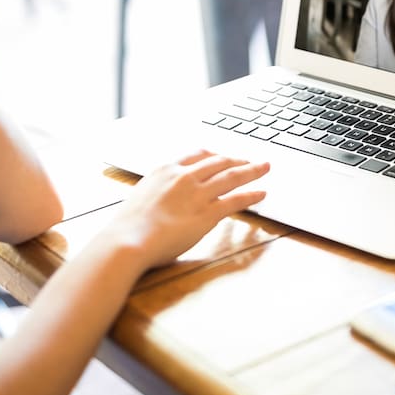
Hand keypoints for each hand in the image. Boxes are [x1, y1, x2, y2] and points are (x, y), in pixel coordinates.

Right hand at [104, 150, 268, 269]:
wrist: (129, 239)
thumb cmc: (129, 225)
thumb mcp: (141, 196)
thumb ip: (158, 191)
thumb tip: (165, 198)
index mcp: (165, 169)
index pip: (197, 155)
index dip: (214, 155)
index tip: (223, 157)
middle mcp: (184, 176)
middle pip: (218, 161)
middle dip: (237, 159)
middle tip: (250, 160)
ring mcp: (197, 194)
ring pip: (231, 176)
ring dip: (252, 170)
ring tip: (265, 167)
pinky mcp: (207, 213)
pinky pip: (235, 200)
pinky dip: (251, 195)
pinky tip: (261, 194)